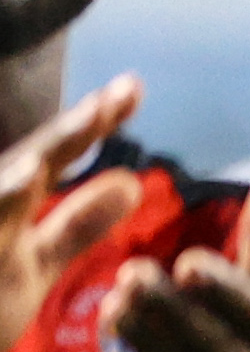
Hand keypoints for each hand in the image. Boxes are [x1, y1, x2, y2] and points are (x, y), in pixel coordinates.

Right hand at [0, 78, 147, 340]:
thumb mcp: (32, 263)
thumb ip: (76, 226)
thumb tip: (131, 183)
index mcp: (8, 199)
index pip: (54, 154)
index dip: (91, 123)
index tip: (134, 88)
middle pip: (22, 166)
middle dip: (60, 137)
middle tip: (102, 106)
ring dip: (5, 191)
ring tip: (35, 171)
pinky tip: (16, 194)